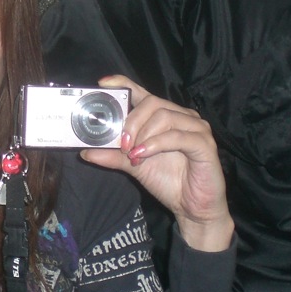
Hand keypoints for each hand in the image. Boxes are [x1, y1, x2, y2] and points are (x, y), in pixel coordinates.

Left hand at [81, 76, 233, 251]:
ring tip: (134, 155)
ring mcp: (196, 128)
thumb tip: (85, 151)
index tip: (103, 84)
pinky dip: (156, 144)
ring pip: (164, 116)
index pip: (144, 92)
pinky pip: (177, 136)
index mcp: (165, 116)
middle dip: (132, 122)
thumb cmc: (168, 182)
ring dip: (143, 135)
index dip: (124, 83)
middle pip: (152, 103)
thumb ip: (113, 155)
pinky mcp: (205, 144)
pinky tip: (143, 155)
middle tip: (122, 144)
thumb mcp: (134, 166)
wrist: (193, 208)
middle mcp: (182, 116)